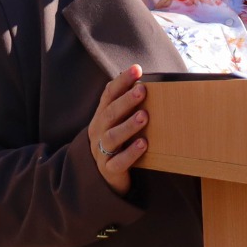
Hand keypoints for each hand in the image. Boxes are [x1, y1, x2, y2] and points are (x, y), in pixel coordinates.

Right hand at [86, 64, 147, 195]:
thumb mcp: (118, 123)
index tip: (137, 69)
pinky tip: (144, 144)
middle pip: (109, 114)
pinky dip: (131, 153)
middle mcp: (98, 131)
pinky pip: (118, 162)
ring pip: (112, 137)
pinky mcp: (109, 170)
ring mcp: (101, 151)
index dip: (122, 81)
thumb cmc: (118, 144)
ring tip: (144, 116)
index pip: (109, 94)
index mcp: (101, 117)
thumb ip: (128, 106)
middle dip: (126, 101)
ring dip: (128, 125)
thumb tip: (148, 82)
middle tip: (142, 90)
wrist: (103, 177)